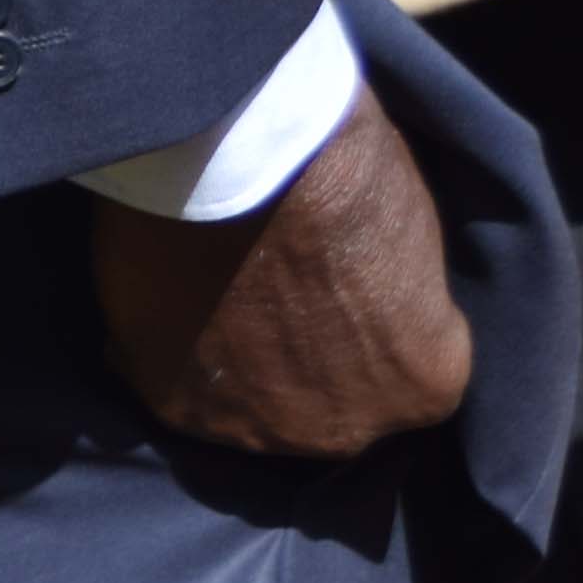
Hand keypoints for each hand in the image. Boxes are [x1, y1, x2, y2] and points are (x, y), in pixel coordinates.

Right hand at [89, 88, 471, 459]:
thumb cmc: (342, 171)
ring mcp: (252, 428)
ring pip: (241, 404)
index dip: (365, 321)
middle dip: (300, 357)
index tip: (337, 277)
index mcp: (423, 386)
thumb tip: (361, 299)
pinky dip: (160, 343)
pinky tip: (159, 289)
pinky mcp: (171, 403)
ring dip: (228, 360)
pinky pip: (167, 381)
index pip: (402, 367)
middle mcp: (343, 430)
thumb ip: (389, 296)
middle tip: (268, 287)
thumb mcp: (409, 235)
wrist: (237, 152)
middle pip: (321, 404)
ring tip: (204, 289)